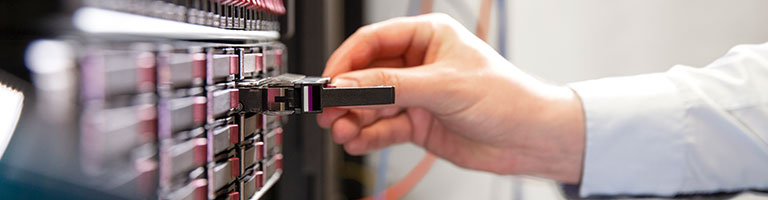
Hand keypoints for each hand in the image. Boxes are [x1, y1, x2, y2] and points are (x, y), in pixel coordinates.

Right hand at [317, 13, 585, 182]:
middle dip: (346, 95)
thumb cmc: (506, 97)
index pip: (373, 42)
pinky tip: (357, 141)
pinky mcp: (419, 123)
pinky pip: (384, 127)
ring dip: (354, 118)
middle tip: (328, 111)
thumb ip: (390, 87)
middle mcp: (419, 64)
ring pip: (372, 104)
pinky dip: (368, 135)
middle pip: (367, 75)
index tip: (328, 81)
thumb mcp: (442, 86)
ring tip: (342, 131)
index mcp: (427, 37)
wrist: (531, 139)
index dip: (346, 61)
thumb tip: (348, 84)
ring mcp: (417, 95)